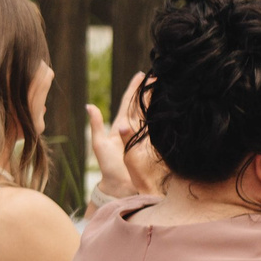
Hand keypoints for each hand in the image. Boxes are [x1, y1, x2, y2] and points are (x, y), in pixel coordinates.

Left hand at [88, 73, 166, 200]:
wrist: (119, 185)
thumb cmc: (107, 166)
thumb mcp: (99, 143)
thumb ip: (96, 125)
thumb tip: (89, 105)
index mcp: (120, 125)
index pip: (129, 102)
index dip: (134, 88)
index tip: (141, 75)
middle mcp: (134, 128)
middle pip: (143, 104)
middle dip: (150, 90)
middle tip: (160, 76)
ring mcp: (144, 135)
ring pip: (152, 113)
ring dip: (158, 100)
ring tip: (166, 87)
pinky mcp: (152, 143)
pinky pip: (159, 127)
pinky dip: (164, 116)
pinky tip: (171, 109)